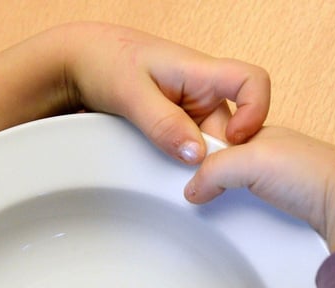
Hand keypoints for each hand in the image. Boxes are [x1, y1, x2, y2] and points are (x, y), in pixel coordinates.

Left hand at [0, 22, 269, 163]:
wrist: (79, 61)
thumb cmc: (105, 62)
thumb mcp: (131, 95)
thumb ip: (163, 124)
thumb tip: (196, 156)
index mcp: (200, 71)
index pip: (252, 82)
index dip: (255, 112)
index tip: (233, 141)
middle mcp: (203, 90)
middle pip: (233, 126)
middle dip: (219, 154)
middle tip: (194, 180)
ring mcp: (191, 108)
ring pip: (211, 141)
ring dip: (198, 162)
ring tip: (175, 177)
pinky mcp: (178, 123)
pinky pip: (191, 146)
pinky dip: (182, 160)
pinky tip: (165, 171)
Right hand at [183, 126, 334, 251]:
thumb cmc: (309, 171)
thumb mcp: (249, 159)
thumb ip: (214, 170)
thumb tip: (192, 190)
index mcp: (261, 135)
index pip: (218, 137)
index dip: (199, 149)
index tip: (181, 165)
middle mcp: (273, 155)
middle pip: (231, 162)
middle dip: (212, 172)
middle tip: (195, 189)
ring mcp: (285, 181)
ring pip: (246, 184)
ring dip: (231, 194)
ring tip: (213, 205)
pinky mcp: (294, 206)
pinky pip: (260, 205)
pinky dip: (247, 210)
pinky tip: (243, 219)